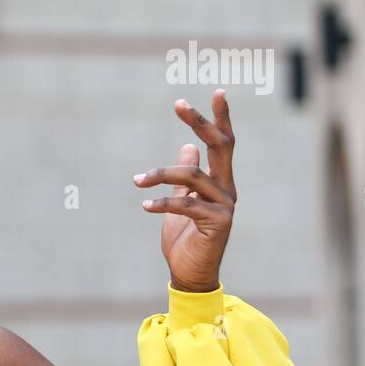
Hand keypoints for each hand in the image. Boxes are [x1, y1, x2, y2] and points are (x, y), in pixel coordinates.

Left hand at [133, 89, 235, 292]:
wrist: (190, 273)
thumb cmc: (185, 238)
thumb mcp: (182, 200)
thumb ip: (185, 177)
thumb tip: (189, 145)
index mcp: (219, 182)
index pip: (223, 143)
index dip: (221, 118)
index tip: (218, 91)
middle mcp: (227, 189)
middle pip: (220, 147)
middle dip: (201, 122)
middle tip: (180, 103)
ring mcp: (225, 206)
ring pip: (193, 175)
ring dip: (159, 174)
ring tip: (136, 180)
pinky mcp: (218, 223)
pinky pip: (186, 204)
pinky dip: (162, 202)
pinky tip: (144, 204)